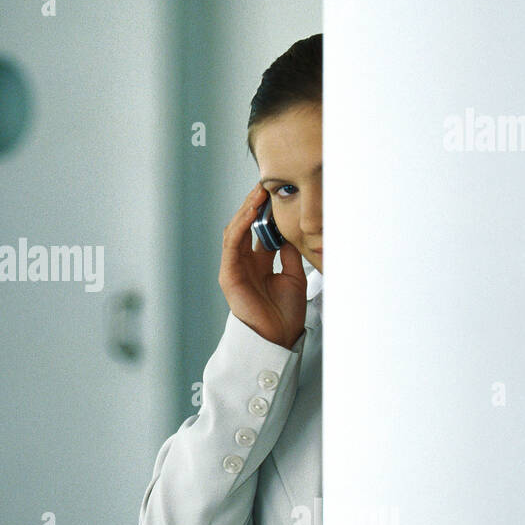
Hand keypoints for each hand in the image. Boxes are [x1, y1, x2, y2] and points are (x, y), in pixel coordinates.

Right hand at [218, 183, 307, 347]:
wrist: (279, 338)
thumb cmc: (285, 313)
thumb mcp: (294, 276)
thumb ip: (289, 254)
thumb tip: (289, 233)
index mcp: (259, 263)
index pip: (258, 230)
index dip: (265, 211)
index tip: (275, 193)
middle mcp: (244, 263)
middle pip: (245, 226)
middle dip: (253, 205)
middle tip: (265, 186)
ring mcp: (235, 268)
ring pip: (235, 231)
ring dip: (246, 211)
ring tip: (258, 194)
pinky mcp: (229, 275)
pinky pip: (231, 245)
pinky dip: (240, 227)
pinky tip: (249, 213)